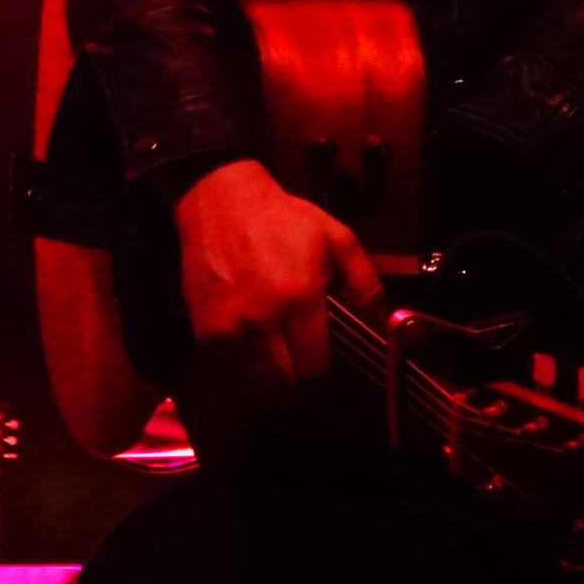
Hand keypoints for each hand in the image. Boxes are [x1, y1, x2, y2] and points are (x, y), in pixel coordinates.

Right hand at [173, 159, 382, 399]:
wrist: (221, 201)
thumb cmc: (283, 219)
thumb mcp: (337, 238)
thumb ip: (364, 282)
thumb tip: (380, 321)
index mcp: (299, 298)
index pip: (314, 366)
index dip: (323, 372)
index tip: (325, 366)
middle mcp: (262, 319)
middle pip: (283, 383)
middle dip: (297, 381)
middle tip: (302, 367)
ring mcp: (228, 326)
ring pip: (253, 380)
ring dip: (269, 378)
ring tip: (278, 360)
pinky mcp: (204, 327)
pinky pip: (226, 365)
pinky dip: (241, 365)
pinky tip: (252, 347)